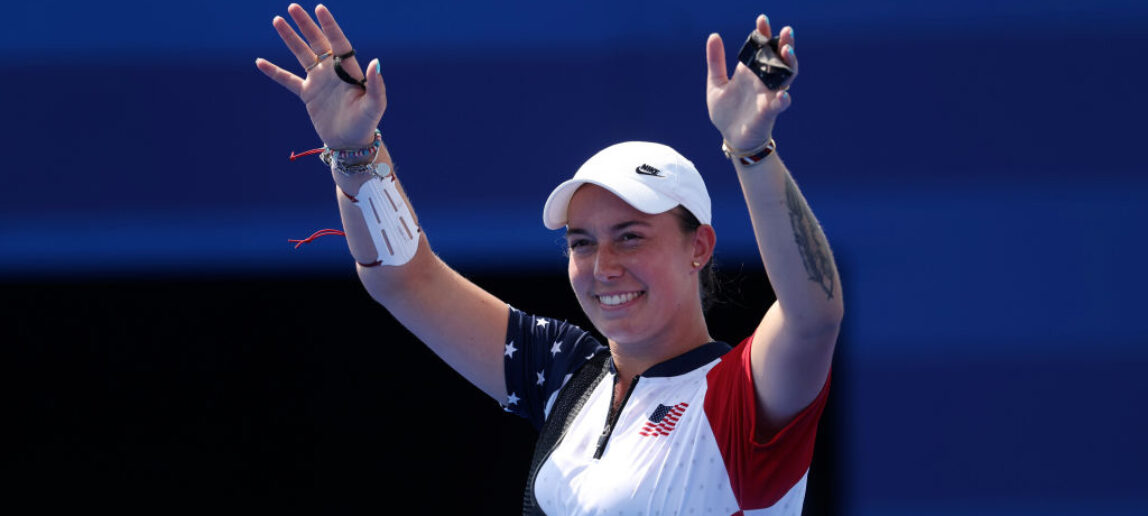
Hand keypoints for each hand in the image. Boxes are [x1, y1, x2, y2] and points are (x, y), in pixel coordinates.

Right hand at [255, 4, 385, 148]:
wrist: (351, 143)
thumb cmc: (366, 123)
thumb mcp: (375, 105)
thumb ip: (376, 84)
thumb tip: (376, 61)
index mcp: (348, 70)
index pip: (338, 42)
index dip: (329, 26)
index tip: (320, 9)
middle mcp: (332, 72)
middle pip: (317, 42)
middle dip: (305, 25)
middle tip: (292, 7)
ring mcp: (318, 82)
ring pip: (301, 55)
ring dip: (290, 38)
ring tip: (277, 20)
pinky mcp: (308, 95)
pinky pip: (287, 80)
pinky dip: (274, 72)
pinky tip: (259, 62)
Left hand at [706, 15, 797, 151]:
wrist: (730, 137)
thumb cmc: (726, 112)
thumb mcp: (716, 84)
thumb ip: (716, 61)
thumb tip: (713, 35)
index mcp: (750, 71)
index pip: (761, 48)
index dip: (763, 33)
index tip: (762, 19)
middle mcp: (763, 80)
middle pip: (780, 58)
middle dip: (785, 43)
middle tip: (786, 30)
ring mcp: (768, 95)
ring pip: (786, 76)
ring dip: (789, 64)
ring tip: (787, 51)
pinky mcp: (769, 112)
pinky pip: (780, 105)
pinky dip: (783, 99)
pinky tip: (783, 94)